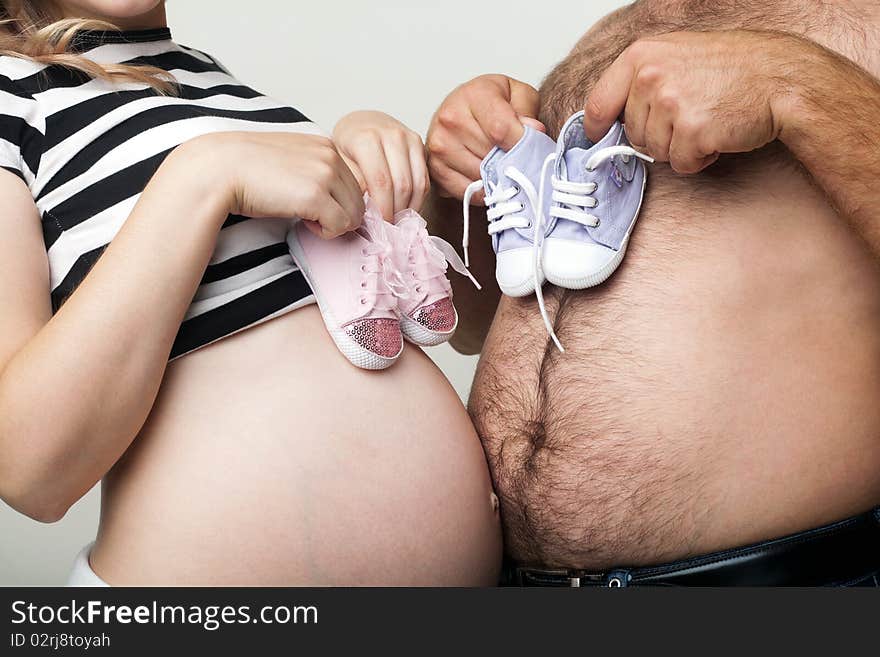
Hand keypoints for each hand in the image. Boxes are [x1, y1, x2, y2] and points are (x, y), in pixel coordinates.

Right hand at [190, 132, 364, 238]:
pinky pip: (340, 226)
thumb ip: (319, 173)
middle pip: (359, 201)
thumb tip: (340, 202)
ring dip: (332, 224)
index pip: (355, 184)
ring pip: (354, 216)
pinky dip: (324, 232)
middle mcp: (330, 156)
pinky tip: (302, 221)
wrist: (220, 170)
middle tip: (308, 215)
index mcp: (326, 145)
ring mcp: (325, 174)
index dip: (338, 201)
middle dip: (337, 215)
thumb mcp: (293, 161)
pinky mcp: (316, 196)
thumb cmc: (249, 170)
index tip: (314, 205)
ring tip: (305, 217)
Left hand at [333, 111, 428, 219]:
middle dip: (396, 211)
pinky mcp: (421, 145)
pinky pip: (425, 179)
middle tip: (389, 228)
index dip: (383, 209)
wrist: (362, 123)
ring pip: (418, 184)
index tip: (379, 225)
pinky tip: (406, 208)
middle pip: (402, 185)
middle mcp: (391, 135)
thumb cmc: (348, 145)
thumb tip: (368, 210)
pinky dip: (418, 199)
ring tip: (398, 220)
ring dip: (409, 208)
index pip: (381, 183)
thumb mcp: (340, 163)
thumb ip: (353, 184)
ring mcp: (409, 138)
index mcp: (367, 138)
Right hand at [427, 74, 543, 199]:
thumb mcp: (517, 95)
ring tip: (499, 164)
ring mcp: (439, 146)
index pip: (501, 129)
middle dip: (509, 161)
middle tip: (516, 157)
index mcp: (474, 95)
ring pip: (480, 176)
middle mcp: (451, 118)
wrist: (459, 111)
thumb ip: (527, 110)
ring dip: (495, 177)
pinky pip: (467, 190)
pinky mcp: (434, 168)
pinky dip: (481, 189)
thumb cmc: (488, 104)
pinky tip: (485, 175)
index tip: (530, 148)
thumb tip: (533, 131)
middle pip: (491, 156)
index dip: (520, 145)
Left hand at [583, 31, 790, 173]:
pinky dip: (699, 158)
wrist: (782, 78)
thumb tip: (613, 112)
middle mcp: (650, 76)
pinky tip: (718, 135)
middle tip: (691, 116)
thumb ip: (642, 79)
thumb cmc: (736, 68)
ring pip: (655, 152)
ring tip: (707, 121)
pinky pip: (681, 164)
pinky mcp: (691, 131)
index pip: (598, 103)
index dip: (598, 127)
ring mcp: (670, 103)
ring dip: (681, 147)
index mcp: (641, 55)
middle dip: (659, 135)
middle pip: (633, 134)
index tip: (598, 136)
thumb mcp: (678, 55)